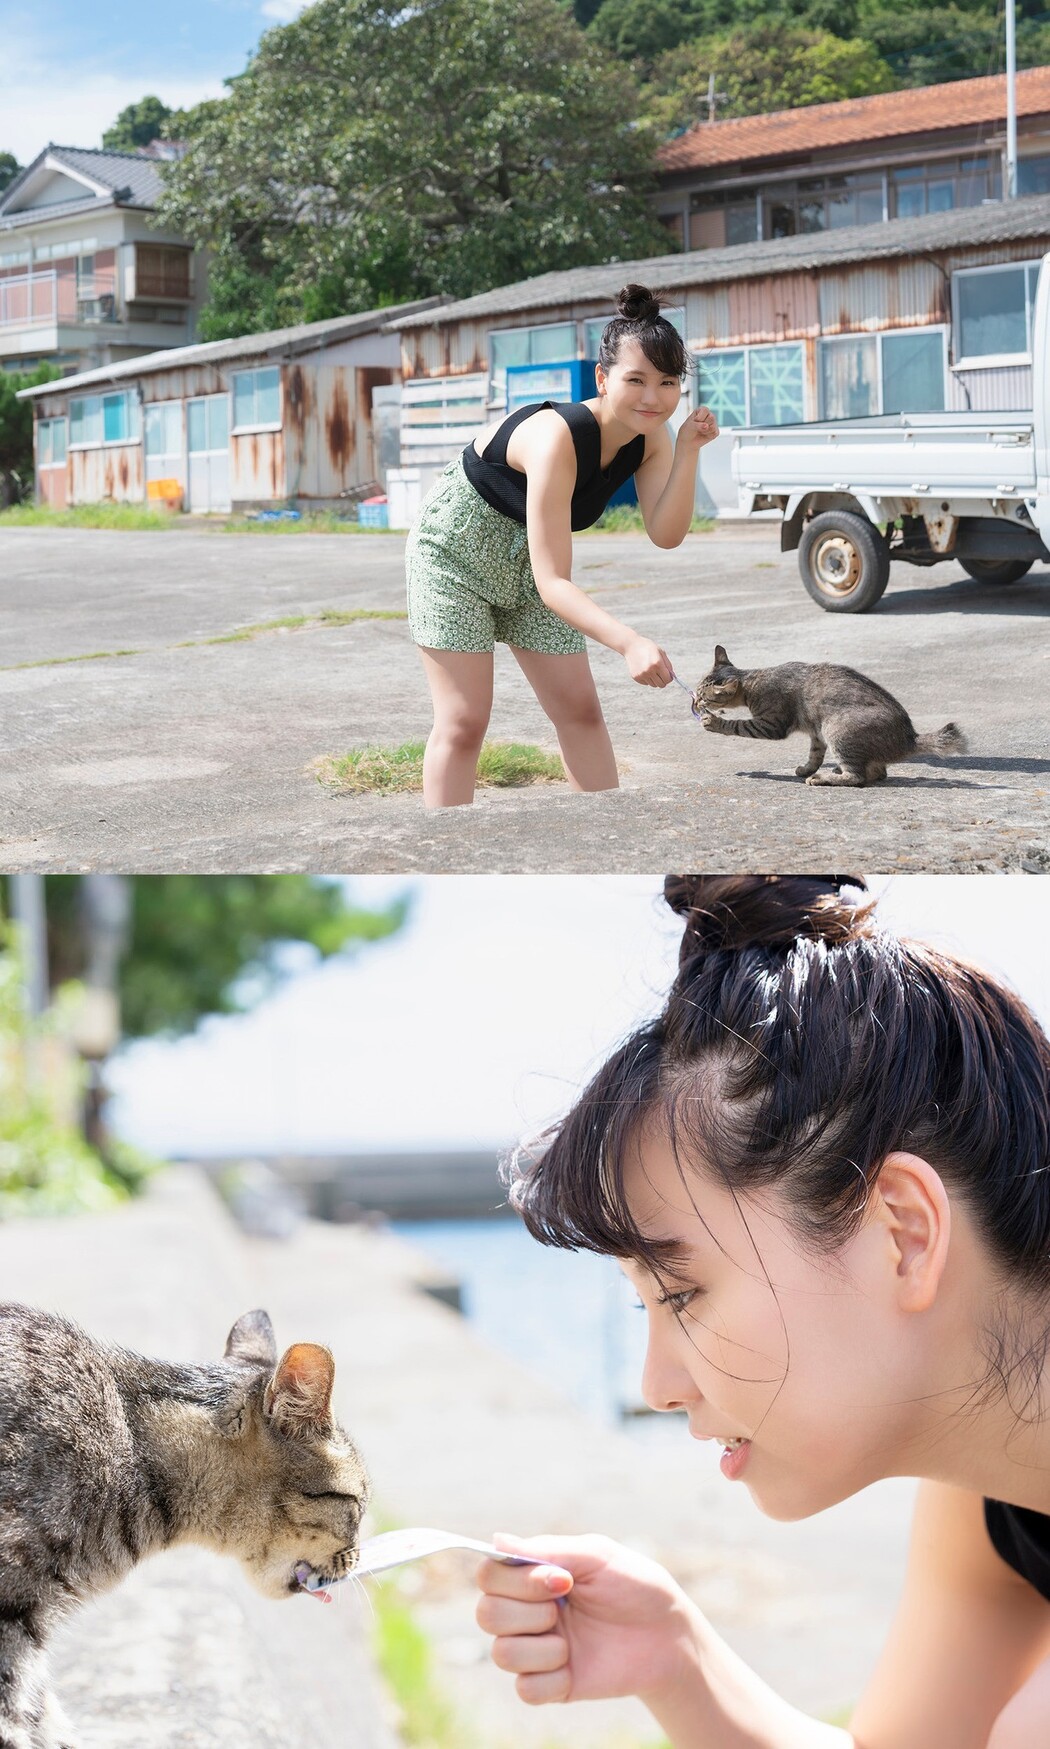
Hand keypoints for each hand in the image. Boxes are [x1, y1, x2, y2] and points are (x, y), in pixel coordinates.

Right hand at [475, 1533, 699, 1707]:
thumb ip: (547, 1549)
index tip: (561, 1579)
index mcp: (534, 1576)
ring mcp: (537, 1649)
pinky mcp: (551, 1685)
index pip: (489, 1575)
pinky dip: (551, 1678)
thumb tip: (497, 1539)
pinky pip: (526, 1689)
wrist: (668, 1636)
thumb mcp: (596, 1556)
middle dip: (528, 1611)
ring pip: (502, 1653)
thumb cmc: (635, 1586)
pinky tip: (575, 1666)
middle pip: (487, 1614)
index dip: (515, 1580)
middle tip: (567, 1604)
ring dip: (541, 1646)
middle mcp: (527, 1612)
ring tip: (572, 1641)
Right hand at [623, 635, 672, 686]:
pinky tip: (644, 669)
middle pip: (661, 685)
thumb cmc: (648, 648)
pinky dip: (647, 679)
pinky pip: (646, 683)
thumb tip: (672, 677)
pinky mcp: (636, 677)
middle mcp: (649, 670)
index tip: (668, 675)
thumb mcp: (661, 653)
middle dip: (663, 680)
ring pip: (654, 685)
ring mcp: (642, 675)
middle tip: (661, 674)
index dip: (669, 678)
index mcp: (657, 663)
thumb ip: (668, 665)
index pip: (668, 679)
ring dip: (655, 680)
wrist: (631, 646)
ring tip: (651, 670)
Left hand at [675, 405, 718, 451]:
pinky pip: (714, 433)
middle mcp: (710, 415)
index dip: (699, 418)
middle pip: (711, 418)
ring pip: (713, 427)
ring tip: (700, 431)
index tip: (694, 421)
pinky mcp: (715, 432)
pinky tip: (703, 435)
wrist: (687, 441)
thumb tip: (707, 426)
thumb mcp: (690, 426)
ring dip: (704, 431)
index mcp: (703, 410)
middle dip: (702, 425)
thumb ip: (698, 425)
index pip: (705, 410)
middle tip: (697, 427)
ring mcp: (713, 423)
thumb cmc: (688, 430)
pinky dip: (708, 436)